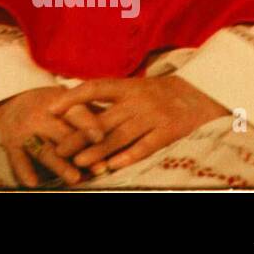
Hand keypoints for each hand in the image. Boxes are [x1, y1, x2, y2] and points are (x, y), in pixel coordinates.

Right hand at [0, 86, 104, 187]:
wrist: (10, 103)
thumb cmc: (50, 109)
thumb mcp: (67, 105)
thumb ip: (90, 118)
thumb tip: (116, 136)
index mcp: (60, 105)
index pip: (76, 114)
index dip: (88, 125)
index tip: (100, 137)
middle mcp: (42, 116)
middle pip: (62, 135)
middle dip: (79, 151)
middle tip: (97, 167)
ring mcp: (25, 130)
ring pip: (45, 150)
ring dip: (60, 165)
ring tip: (74, 178)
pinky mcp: (11, 144)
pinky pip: (18, 159)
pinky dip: (25, 171)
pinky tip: (33, 183)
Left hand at [49, 75, 228, 174]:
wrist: (201, 93)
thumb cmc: (159, 93)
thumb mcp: (135, 88)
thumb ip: (110, 98)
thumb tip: (74, 105)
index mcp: (126, 86)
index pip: (93, 88)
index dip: (71, 98)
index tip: (51, 109)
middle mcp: (137, 99)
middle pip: (102, 119)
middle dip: (78, 135)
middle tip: (58, 149)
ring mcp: (153, 115)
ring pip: (119, 136)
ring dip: (97, 151)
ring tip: (78, 163)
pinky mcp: (168, 131)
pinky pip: (144, 146)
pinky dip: (127, 157)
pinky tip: (111, 166)